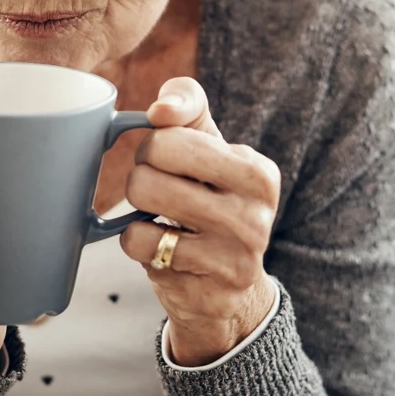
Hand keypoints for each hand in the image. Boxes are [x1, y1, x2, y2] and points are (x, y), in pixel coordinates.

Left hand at [118, 77, 281, 366]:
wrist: (225, 289)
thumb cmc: (210, 200)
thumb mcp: (208, 148)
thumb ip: (187, 106)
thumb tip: (161, 110)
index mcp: (257, 172)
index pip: (169, 135)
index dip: (153, 144)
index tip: (165, 159)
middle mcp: (255, 212)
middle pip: (151, 163)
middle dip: (142, 175)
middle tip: (161, 192)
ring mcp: (236, 252)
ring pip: (143, 200)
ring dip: (136, 210)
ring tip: (162, 218)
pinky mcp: (210, 284)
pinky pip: (141, 243)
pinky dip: (137, 244)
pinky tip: (162, 249)